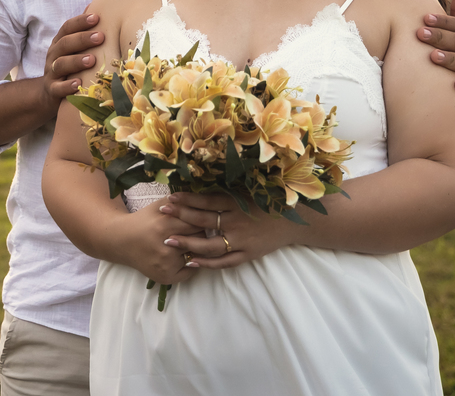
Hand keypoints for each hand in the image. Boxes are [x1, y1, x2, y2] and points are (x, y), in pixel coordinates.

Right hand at [41, 12, 105, 106]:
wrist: (50, 93)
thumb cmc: (70, 66)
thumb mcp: (75, 49)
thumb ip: (84, 31)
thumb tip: (98, 7)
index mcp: (60, 43)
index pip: (67, 28)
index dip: (80, 22)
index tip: (97, 17)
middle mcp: (54, 55)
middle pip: (64, 44)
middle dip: (82, 39)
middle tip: (100, 37)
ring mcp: (51, 73)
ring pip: (60, 64)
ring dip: (76, 61)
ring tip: (91, 60)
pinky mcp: (52, 90)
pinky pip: (57, 88)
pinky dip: (66, 86)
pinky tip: (77, 83)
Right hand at [107, 198, 203, 284]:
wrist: (122, 241)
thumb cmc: (143, 221)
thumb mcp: (158, 205)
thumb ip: (179, 200)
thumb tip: (202, 198)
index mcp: (164, 226)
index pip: (196, 223)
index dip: (199, 220)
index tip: (199, 219)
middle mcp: (165, 247)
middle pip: (199, 239)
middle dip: (199, 233)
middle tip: (194, 231)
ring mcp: (166, 265)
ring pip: (196, 255)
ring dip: (195, 249)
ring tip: (188, 242)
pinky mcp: (166, 278)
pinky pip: (190, 272)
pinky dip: (191, 264)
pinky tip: (183, 256)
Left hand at [159, 192, 304, 270]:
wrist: (293, 222)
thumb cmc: (266, 204)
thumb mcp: (246, 194)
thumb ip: (224, 195)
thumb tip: (197, 189)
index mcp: (236, 203)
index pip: (206, 201)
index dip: (187, 199)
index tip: (170, 198)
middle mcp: (236, 221)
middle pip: (203, 220)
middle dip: (180, 216)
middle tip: (161, 213)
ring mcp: (241, 240)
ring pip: (210, 244)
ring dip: (188, 242)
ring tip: (168, 240)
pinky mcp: (247, 255)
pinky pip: (224, 261)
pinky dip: (207, 263)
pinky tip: (190, 262)